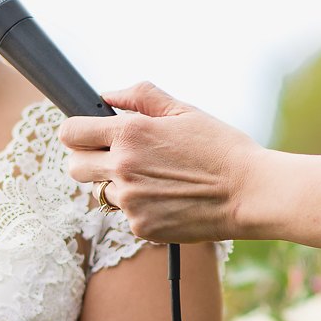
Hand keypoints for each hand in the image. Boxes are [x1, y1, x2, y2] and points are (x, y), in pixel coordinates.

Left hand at [58, 82, 264, 243]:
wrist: (249, 193)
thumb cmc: (220, 148)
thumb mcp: (184, 111)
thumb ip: (141, 97)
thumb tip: (107, 94)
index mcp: (129, 135)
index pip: (71, 133)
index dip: (76, 131)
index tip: (86, 133)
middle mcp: (122, 169)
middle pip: (74, 167)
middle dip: (86, 159)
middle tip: (112, 156)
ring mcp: (129, 201)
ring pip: (100, 192)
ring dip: (116, 184)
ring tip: (154, 177)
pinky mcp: (140, 226)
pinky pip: (125, 214)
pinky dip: (139, 206)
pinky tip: (167, 197)